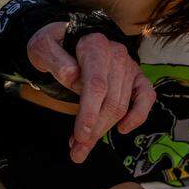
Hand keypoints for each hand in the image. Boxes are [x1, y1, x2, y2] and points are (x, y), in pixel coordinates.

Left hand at [27, 23, 153, 162]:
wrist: (68, 37)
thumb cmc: (54, 45)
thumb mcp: (42, 47)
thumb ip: (55, 59)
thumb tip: (72, 76)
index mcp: (94, 44)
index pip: (96, 84)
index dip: (89, 113)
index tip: (80, 135)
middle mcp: (116, 53)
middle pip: (109, 101)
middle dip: (94, 130)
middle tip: (76, 151)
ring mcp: (129, 65)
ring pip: (121, 106)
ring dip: (104, 130)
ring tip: (82, 146)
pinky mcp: (136, 76)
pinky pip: (146, 97)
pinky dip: (138, 115)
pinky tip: (122, 129)